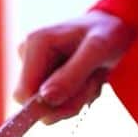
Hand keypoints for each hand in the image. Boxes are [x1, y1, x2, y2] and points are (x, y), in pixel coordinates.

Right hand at [15, 9, 134, 123]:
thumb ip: (72, 74)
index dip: (49, 105)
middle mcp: (28, 54)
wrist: (113, 29)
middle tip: (92, 83)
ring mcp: (34, 66)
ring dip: (76, 99)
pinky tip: (87, 80)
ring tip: (92, 77)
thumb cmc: (107, 33)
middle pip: (36, 104)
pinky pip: (54, 104)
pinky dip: (76, 98)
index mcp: (36, 43)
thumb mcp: (97, 51)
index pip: (24, 93)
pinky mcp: (41, 76)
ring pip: (47, 107)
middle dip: (69, 102)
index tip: (79, 99)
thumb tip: (45, 98)